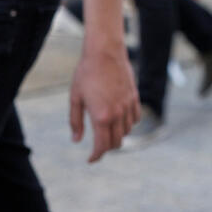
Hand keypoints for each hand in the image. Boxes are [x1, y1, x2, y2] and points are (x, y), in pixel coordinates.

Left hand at [69, 45, 140, 161]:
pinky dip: (129, 124)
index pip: (102, 145)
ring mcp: (128, 105)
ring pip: (128, 130)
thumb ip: (76, 121)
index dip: (96, 156)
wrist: (105, 52)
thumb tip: (77, 139)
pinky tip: (121, 121)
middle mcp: (117, 114)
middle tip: (98, 148)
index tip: (91, 159)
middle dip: (106, 148)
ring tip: (108, 133)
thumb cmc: (86, 74)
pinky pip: (136, 117)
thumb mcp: (75, 98)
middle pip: (117, 141)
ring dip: (118, 136)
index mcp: (101, 117)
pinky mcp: (134, 96)